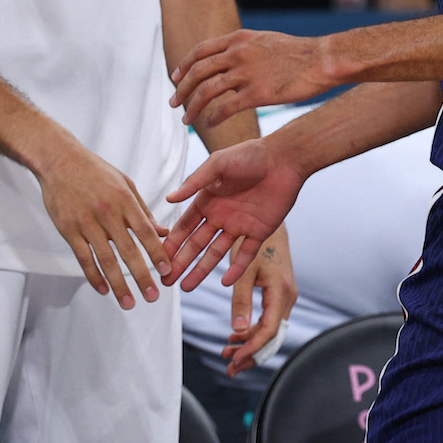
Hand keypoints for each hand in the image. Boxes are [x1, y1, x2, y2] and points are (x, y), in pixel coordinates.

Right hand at [35, 140, 170, 308]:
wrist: (60, 161)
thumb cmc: (96, 171)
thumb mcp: (125, 184)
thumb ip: (143, 210)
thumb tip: (163, 232)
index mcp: (125, 200)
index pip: (146, 232)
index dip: (157, 253)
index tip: (167, 271)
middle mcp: (108, 213)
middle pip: (128, 251)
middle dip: (142, 276)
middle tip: (153, 296)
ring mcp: (87, 223)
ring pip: (106, 260)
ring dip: (119, 284)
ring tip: (129, 302)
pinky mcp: (69, 230)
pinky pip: (84, 258)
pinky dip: (94, 276)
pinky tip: (103, 290)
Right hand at [161, 136, 307, 289]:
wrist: (284, 158)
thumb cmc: (249, 155)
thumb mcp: (217, 164)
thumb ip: (195, 183)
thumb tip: (169, 199)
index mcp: (208, 200)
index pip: (185, 226)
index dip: (172, 243)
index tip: (157, 258)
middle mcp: (221, 216)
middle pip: (196, 244)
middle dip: (181, 262)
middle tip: (165, 281)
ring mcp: (239, 225)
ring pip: (216, 253)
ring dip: (202, 270)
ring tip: (186, 287)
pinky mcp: (259, 231)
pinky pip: (246, 254)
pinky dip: (236, 268)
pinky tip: (224, 282)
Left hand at [169, 28, 335, 127]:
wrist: (321, 60)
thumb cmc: (297, 53)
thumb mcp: (264, 40)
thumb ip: (242, 47)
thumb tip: (227, 56)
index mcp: (239, 39)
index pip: (200, 52)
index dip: (184, 66)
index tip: (176, 78)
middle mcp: (238, 53)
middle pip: (198, 72)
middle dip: (181, 90)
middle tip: (174, 103)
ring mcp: (246, 73)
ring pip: (207, 91)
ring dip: (193, 107)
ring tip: (187, 119)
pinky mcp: (257, 93)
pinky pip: (226, 108)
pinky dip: (213, 117)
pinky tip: (210, 124)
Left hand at [222, 226, 296, 374]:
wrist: (270, 225)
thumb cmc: (256, 242)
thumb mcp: (244, 271)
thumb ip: (241, 301)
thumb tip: (237, 331)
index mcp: (281, 292)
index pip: (268, 331)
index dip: (251, 348)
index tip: (233, 360)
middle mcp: (287, 297)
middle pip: (272, 337)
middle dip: (251, 354)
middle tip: (230, 368)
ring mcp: (285, 297)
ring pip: (270, 331)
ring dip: (250, 345)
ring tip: (228, 354)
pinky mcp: (279, 295)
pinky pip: (269, 320)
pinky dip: (253, 331)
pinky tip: (236, 336)